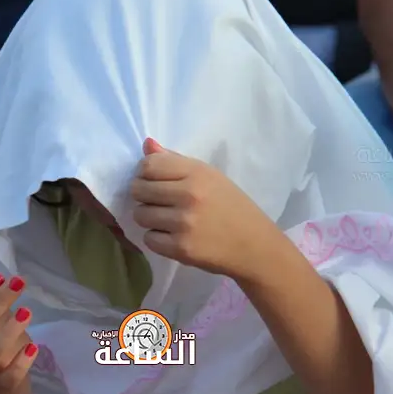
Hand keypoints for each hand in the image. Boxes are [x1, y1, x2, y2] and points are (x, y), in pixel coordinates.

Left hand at [130, 138, 279, 277]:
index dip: (144, 172)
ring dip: (148, 217)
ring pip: (139, 215)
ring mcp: (183, 223)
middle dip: (143, 195)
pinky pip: (148, 239)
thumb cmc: (231, 206)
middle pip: (138, 189)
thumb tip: (146, 145)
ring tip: (167, 219)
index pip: (148, 165)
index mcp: (196, 172)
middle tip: (158, 201)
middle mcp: (188, 194)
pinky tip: (173, 236)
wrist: (254, 245)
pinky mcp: (180, 248)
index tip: (153, 180)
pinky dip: (157, 239)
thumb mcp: (210, 176)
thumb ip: (175, 161)